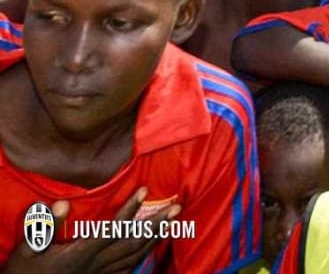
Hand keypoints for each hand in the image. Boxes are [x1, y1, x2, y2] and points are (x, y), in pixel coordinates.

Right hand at [4, 188, 180, 272]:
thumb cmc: (24, 272)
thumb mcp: (29, 248)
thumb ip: (47, 225)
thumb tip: (63, 202)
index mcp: (82, 253)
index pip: (113, 228)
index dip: (130, 209)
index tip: (145, 190)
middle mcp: (96, 265)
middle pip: (133, 242)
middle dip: (157, 224)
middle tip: (177, 207)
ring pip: (135, 256)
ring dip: (156, 237)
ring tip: (173, 220)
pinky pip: (127, 270)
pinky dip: (143, 256)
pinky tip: (153, 246)